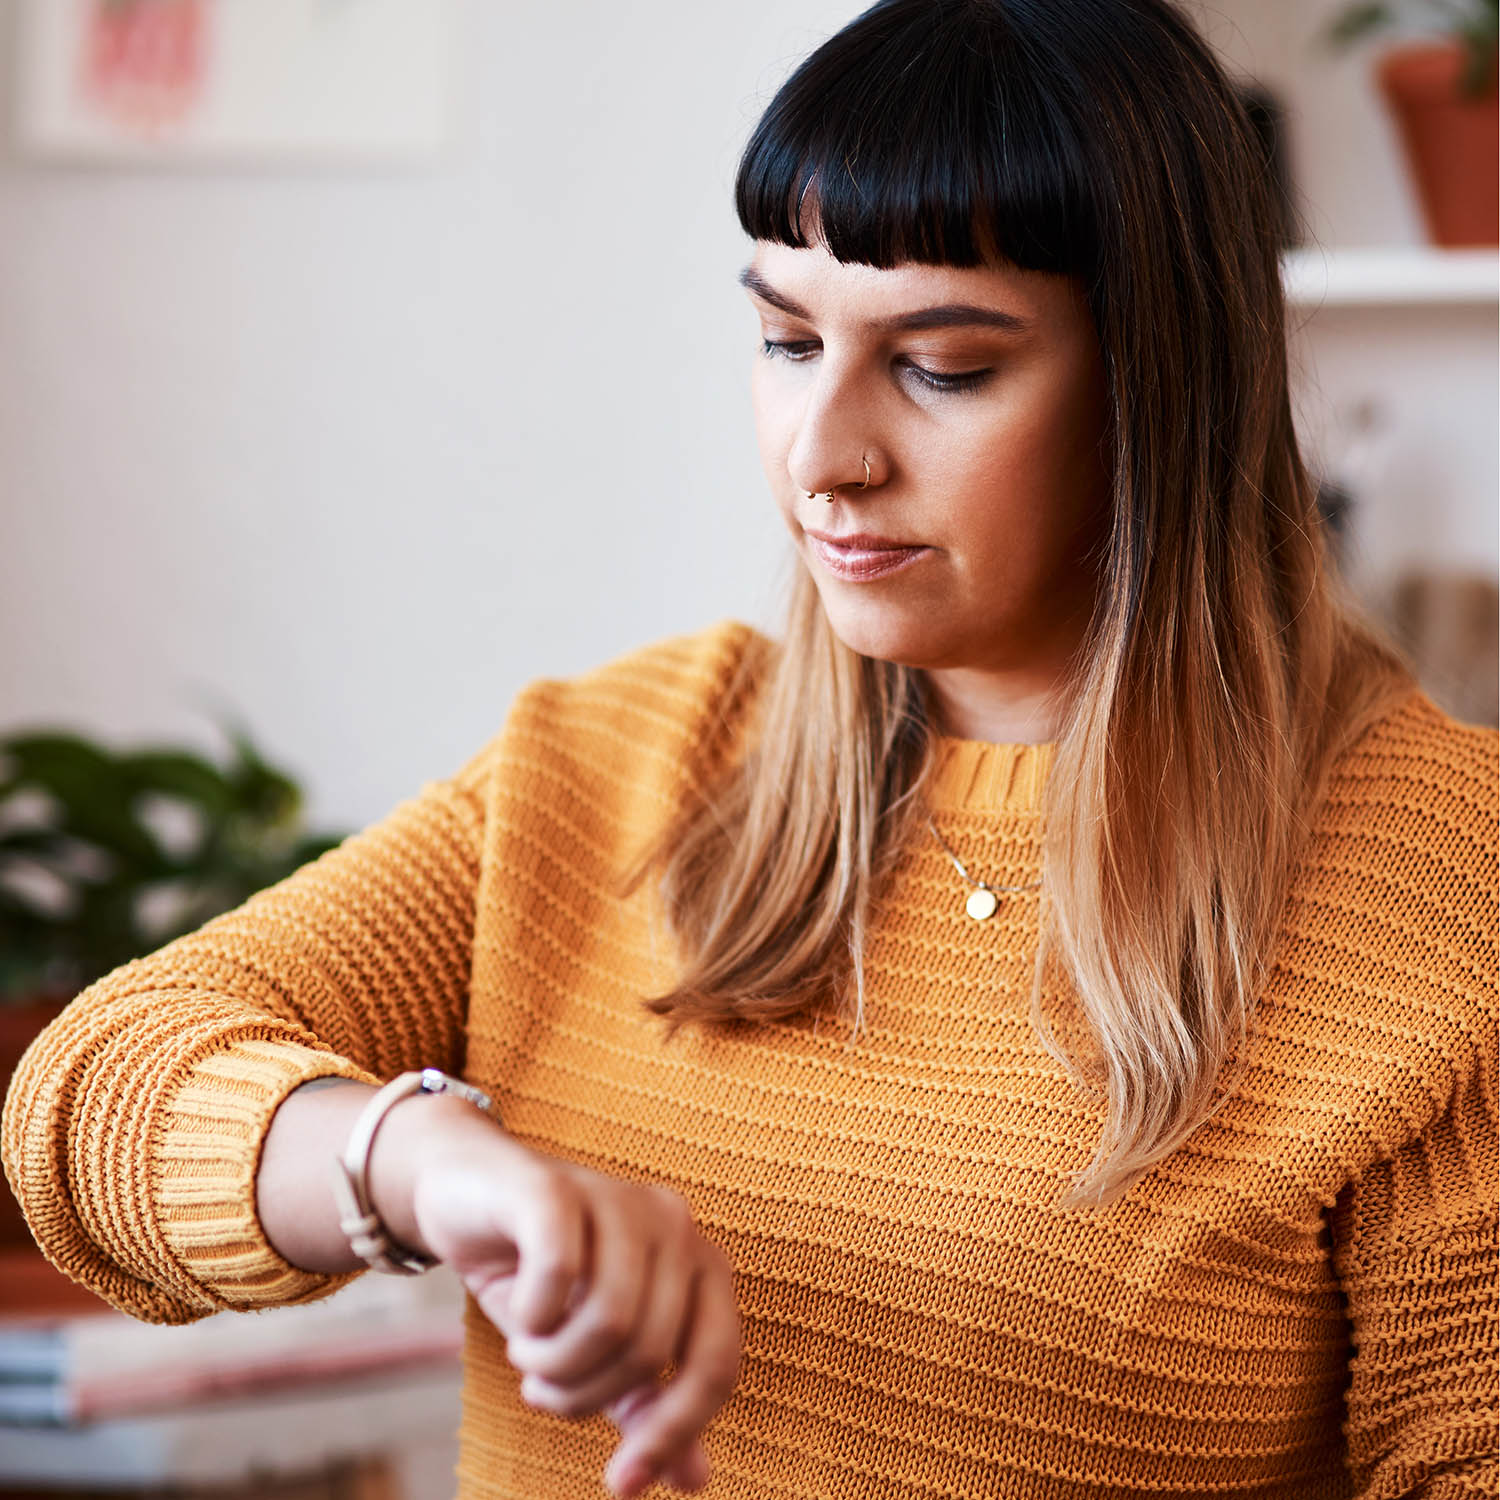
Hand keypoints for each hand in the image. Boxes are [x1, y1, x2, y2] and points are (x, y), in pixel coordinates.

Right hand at [372, 1099, 740, 1497]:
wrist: (468, 1195)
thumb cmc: (543, 1276)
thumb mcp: (598, 1348)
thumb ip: (645, 1404)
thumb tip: (695, 1479)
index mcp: (700, 1262)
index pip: (717, 1363)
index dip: (673, 1433)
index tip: (620, 1485)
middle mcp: (672, 1222)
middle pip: (651, 1351)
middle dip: (585, 1395)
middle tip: (542, 1388)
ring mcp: (617, 1196)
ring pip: (610, 1319)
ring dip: (554, 1362)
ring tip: (527, 1352)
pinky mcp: (555, 1187)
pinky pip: (559, 1269)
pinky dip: (532, 1313)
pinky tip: (518, 1311)